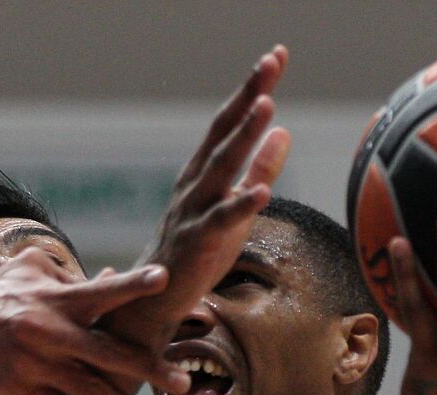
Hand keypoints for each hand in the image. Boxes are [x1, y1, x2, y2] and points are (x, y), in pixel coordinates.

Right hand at [0, 248, 185, 394]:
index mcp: (53, 298)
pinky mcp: (21, 391)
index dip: (132, 285)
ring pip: (89, 393)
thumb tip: (108, 276)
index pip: (100, 291)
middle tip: (181, 382)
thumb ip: (68, 276)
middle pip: (106, 352)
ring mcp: (34, 365)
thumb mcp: (25, 271)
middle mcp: (48, 332)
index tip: (164, 278)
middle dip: (147, 368)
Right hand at [131, 45, 292, 329]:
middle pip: (225, 132)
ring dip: (243, 136)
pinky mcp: (198, 242)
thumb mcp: (236, 205)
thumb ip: (259, 169)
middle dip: (249, 96)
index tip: (276, 56)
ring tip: (267, 106)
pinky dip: (242, 206)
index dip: (253, 90)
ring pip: (221, 168)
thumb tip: (284, 130)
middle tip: (270, 63)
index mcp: (205, 171)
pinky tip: (263, 192)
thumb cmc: (198, 250)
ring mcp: (194, 210)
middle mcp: (197, 183)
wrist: (152, 296)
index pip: (231, 122)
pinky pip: (221, 221)